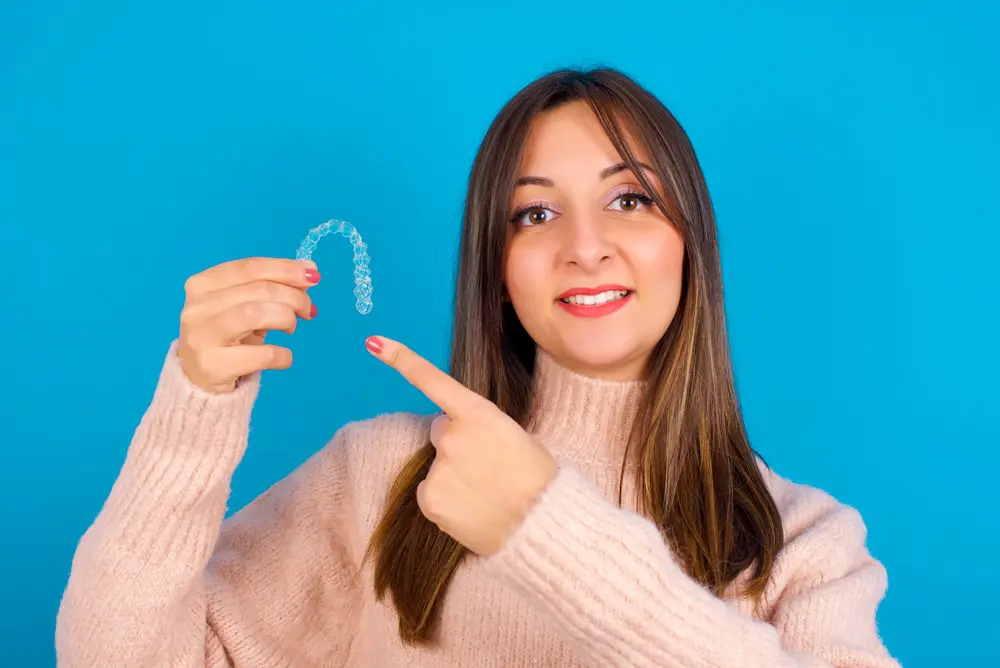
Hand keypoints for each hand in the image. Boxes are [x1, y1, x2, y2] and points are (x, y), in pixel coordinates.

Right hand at [177, 257, 320, 392]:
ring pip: (255, 314)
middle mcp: (198, 307)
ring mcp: (202, 337)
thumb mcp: (245, 305)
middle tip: (308, 309)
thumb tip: (309, 269)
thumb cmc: (227, 335)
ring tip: (292, 327)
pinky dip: (283, 354)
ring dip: (286, 318)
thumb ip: (273, 285)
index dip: (286, 269)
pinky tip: (284, 356)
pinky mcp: (213, 367)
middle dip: (293, 296)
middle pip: (258, 290)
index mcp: (203, 284)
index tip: (312, 275)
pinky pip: (262, 354)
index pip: (250, 267)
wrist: (199, 378)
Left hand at [366, 335, 557, 555]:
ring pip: (437, 465)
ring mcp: (437, 468)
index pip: (434, 381)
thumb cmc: (539, 478)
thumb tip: (468, 438)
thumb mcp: (517, 436)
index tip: (375, 343)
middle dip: (456, 444)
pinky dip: (446, 500)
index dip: (402, 360)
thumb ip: (484, 428)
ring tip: (485, 493)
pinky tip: (472, 508)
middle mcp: (451, 435)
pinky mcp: (429, 499)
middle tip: (487, 467)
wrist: (542, 523)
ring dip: (453, 474)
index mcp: (478, 413)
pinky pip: (431, 492)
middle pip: (440, 431)